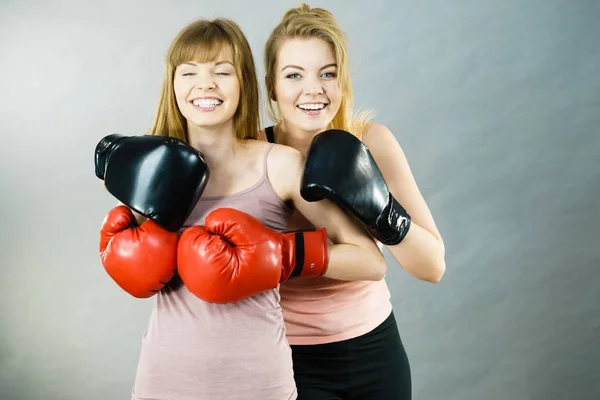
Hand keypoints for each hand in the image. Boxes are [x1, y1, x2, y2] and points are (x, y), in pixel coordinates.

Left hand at [177, 208, 328, 302]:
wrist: (278, 264)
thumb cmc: (263, 249)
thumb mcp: (245, 225)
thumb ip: (220, 219)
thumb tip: (205, 225)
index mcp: (211, 275)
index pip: (191, 239)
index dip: (210, 232)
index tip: (228, 241)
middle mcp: (201, 288)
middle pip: (184, 248)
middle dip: (204, 242)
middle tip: (228, 248)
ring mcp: (201, 291)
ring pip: (186, 256)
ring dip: (203, 251)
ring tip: (226, 255)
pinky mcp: (203, 290)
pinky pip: (191, 265)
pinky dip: (203, 259)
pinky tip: (220, 262)